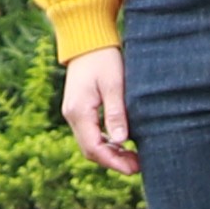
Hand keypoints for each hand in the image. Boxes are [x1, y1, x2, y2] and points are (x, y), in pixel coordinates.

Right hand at [57, 46, 136, 178]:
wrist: (87, 39)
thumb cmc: (103, 58)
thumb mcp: (114, 84)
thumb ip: (116, 113)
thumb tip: (121, 141)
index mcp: (79, 111)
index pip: (94, 148)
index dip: (114, 162)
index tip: (133, 169)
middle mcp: (72, 115)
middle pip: (90, 150)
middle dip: (113, 161)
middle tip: (137, 167)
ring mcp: (74, 113)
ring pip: (90, 144)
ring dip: (110, 153)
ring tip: (133, 158)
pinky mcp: (79, 109)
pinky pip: (91, 133)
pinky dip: (106, 143)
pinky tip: (123, 144)